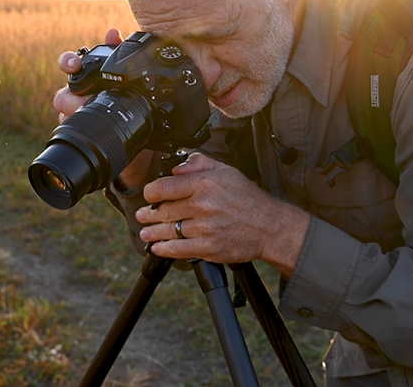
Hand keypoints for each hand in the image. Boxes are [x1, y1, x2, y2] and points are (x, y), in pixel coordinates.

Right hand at [51, 28, 152, 189]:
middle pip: (62, 96)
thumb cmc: (129, 98)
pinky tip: (95, 132)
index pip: (68, 65)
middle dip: (72, 99)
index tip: (75, 65)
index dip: (68, 62)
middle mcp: (78, 95)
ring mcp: (78, 115)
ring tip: (89, 117)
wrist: (139, 130)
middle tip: (86, 100)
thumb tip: (112, 32)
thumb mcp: (128, 74)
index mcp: (87, 77)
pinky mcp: (82, 132)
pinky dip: (83, 132)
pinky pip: (74, 132)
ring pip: (65, 117)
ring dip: (76, 117)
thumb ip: (119, 51)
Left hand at [134, 153, 309, 275]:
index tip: (150, 196)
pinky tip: (157, 248)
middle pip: (163, 211)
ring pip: (168, 231)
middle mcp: (202, 205)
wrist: (270, 227)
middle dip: (148, 215)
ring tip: (146, 232)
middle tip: (142, 216)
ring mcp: (204, 228)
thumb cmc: (248, 199)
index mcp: (204, 184)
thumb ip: (199, 163)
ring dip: (152, 233)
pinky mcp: (208, 248)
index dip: (151, 193)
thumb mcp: (226, 171)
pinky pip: (178, 249)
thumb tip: (176, 168)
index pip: (164, 188)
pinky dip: (164, 249)